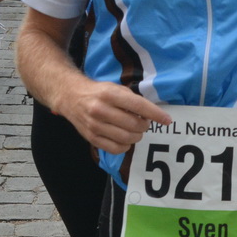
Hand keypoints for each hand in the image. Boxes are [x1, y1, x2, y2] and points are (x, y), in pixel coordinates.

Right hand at [54, 79, 173, 154]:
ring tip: (135, 130)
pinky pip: (116, 149)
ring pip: (126, 138)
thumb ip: (131, 100)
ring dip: (137, 136)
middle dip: (145, 125)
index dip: (155, 114)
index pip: (138, 106)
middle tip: (144, 123)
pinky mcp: (91, 137)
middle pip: (134, 125)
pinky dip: (126, 146)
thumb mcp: (114, 88)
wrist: (70, 97)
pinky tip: (125, 139)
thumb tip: (151, 114)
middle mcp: (100, 110)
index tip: (167, 120)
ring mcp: (94, 125)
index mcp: (109, 94)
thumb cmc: (98, 92)